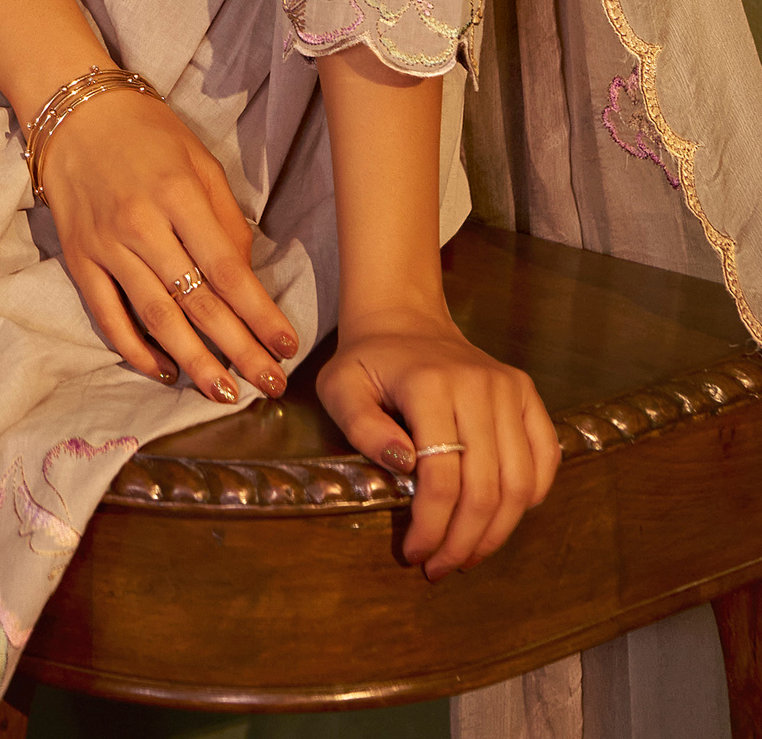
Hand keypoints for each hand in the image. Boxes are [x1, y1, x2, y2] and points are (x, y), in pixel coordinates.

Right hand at [40, 86, 299, 399]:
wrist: (74, 111)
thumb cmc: (146, 132)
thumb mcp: (199, 160)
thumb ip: (225, 218)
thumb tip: (245, 277)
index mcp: (179, 195)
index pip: (227, 270)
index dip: (259, 314)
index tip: (287, 346)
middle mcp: (142, 225)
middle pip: (196, 302)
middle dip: (238, 349)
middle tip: (269, 384)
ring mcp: (106, 246)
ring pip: (155, 317)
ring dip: (193, 361)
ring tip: (224, 393)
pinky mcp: (78, 259)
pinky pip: (107, 315)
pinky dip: (134, 349)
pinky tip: (163, 371)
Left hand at [317, 307, 561, 575]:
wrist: (403, 317)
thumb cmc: (367, 361)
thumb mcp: (341, 388)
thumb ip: (362, 427)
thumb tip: (404, 464)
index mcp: (430, 385)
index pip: (441, 476)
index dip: (430, 527)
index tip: (413, 554)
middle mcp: (478, 385)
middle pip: (486, 487)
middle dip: (464, 541)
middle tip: (441, 567)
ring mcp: (509, 387)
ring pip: (520, 482)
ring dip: (497, 532)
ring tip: (468, 554)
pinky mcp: (526, 392)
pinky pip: (545, 457)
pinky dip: (531, 497)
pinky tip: (501, 519)